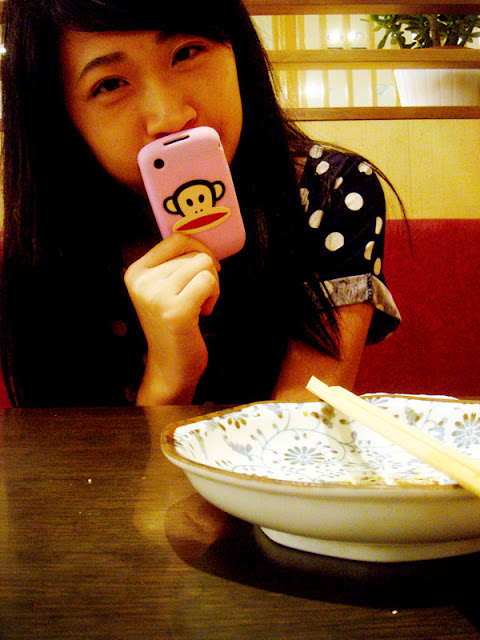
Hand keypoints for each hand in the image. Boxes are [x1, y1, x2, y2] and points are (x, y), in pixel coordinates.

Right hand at [124, 234, 220, 403]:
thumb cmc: (176, 324)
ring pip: (204, 265)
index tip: (205, 269)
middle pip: (194, 253)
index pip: (177, 239)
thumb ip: (177, 262)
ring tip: (200, 305)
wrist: (171, 366)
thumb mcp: (167, 287)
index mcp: (137, 271)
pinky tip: (203, 313)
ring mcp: (156, 295)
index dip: (199, 249)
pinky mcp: (175, 310)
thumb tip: (203, 230)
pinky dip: (214, 296)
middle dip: (207, 273)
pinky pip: (209, 282)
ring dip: (213, 285)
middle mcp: (142, 281)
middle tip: (199, 297)